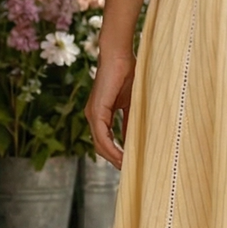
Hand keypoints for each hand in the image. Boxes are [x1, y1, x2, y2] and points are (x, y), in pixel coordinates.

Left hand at [87, 48, 135, 168]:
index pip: (105, 141)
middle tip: (129, 170)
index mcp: (100, 114)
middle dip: (114, 160)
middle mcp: (92, 116)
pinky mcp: (96, 112)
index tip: (128, 164)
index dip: (116, 154)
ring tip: (127, 167)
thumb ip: (129, 121)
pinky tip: (123, 156)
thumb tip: (133, 138)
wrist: (118, 56)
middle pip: (101, 147)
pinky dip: (112, 148)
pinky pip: (102, 137)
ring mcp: (92, 114)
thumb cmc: (127, 74)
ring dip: (113, 158)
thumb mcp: (131, 103)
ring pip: (100, 145)